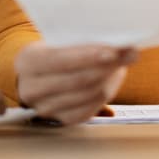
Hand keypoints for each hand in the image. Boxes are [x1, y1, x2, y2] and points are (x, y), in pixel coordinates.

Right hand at [15, 42, 137, 125]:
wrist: (39, 72)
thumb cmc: (55, 49)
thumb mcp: (58, 38)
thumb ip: (81, 39)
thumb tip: (117, 41)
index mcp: (28, 62)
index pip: (60, 60)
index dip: (88, 56)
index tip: (113, 51)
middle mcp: (32, 89)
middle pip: (79, 80)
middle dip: (109, 66)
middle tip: (130, 53)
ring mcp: (45, 108)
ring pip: (89, 95)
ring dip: (111, 78)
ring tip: (123, 62)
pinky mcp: (61, 119)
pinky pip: (91, 109)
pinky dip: (107, 93)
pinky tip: (114, 78)